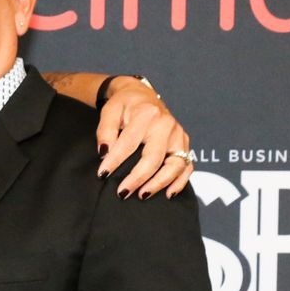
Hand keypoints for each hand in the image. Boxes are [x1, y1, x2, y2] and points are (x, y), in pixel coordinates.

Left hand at [95, 78, 192, 197]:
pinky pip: (187, 166)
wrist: (143, 95)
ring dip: (159, 183)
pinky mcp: (184, 143)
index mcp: (146, 115)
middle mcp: (166, 125)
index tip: (102, 174)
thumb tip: (104, 153)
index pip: (129, 143)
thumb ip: (105, 131)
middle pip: (154, 158)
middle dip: (137, 178)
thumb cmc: (125, 104)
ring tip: (142, 195)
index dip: (114, 161)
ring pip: (175, 165)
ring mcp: (178, 135)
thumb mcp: (110, 111)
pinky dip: (180, 182)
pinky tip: (168, 194)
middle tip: (122, 192)